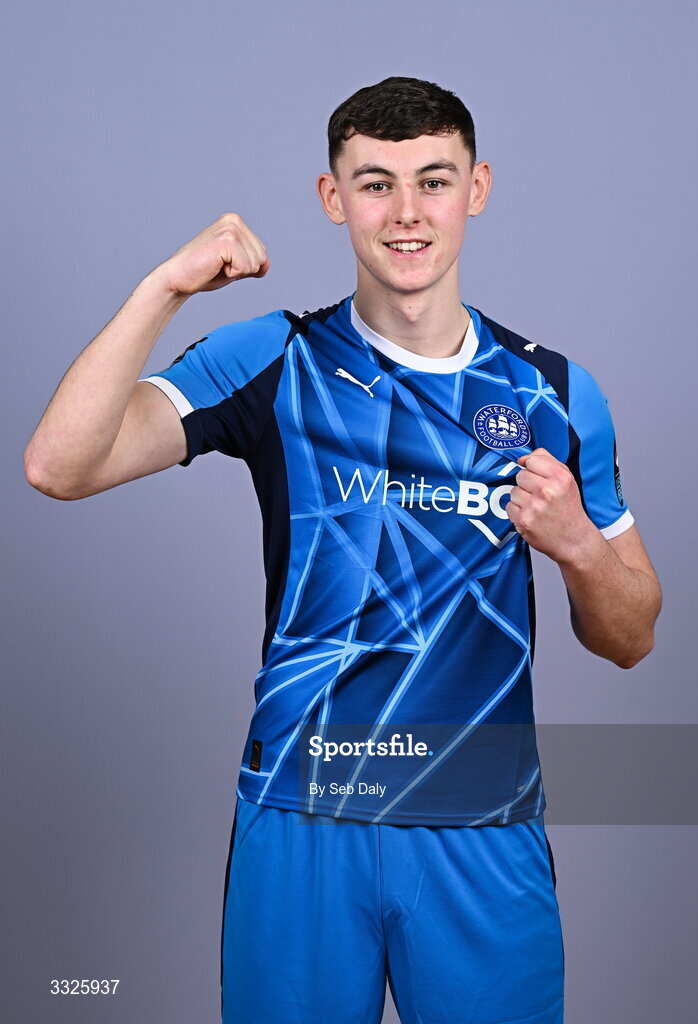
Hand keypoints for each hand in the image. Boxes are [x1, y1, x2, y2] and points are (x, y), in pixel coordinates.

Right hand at [151, 212, 269, 296]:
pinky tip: (215, 266)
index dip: (245, 266)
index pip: (261, 252)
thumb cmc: (203, 272)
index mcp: (236, 222)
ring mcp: (230, 229)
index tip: (223, 262)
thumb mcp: (234, 267)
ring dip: (237, 272)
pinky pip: (245, 267)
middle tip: (219, 265)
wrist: (179, 277)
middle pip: (261, 257)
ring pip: (255, 263)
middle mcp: (234, 221)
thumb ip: (252, 264)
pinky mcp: (226, 241)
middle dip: (243, 269)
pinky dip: (232, 274)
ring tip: (216, 265)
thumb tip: (267, 264)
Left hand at [505, 448, 596, 561]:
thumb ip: (546, 460)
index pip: (532, 460)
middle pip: (520, 475)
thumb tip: (522, 458)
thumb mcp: (567, 478)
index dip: (534, 469)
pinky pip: (509, 507)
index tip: (540, 478)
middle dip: (527, 484)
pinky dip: (517, 512)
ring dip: (522, 498)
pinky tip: (531, 516)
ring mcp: (534, 507)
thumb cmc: (569, 507)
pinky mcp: (524, 521)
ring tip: (536, 507)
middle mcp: (547, 491)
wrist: (574, 539)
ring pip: (513, 491)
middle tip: (540, 495)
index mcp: (560, 477)